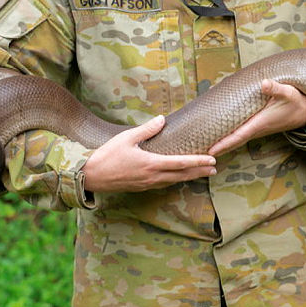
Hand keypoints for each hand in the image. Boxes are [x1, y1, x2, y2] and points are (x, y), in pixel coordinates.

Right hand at [82, 115, 216, 192]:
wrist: (91, 176)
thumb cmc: (107, 155)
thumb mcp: (127, 138)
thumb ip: (147, 129)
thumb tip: (162, 119)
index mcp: (151, 164)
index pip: (181, 163)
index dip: (198, 162)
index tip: (212, 160)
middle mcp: (152, 176)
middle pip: (182, 175)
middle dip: (199, 171)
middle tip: (214, 169)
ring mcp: (147, 184)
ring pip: (173, 181)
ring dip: (189, 177)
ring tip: (202, 173)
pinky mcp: (142, 187)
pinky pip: (163, 184)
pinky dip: (175, 180)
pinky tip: (178, 177)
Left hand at [207, 80, 305, 156]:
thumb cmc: (297, 102)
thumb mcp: (289, 92)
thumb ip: (276, 88)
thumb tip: (264, 83)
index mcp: (260, 123)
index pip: (238, 136)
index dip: (224, 143)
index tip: (210, 151)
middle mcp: (257, 129)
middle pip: (233, 141)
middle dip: (217, 147)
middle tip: (198, 153)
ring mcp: (257, 129)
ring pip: (236, 138)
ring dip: (221, 142)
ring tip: (203, 144)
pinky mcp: (258, 126)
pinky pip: (240, 134)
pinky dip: (228, 137)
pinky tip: (219, 133)